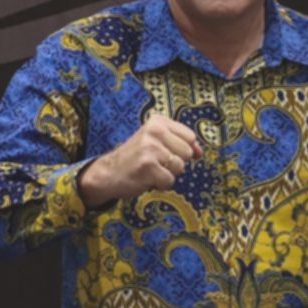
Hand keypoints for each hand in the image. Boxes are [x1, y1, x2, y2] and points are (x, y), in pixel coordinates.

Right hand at [78, 115, 201, 206]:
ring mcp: (151, 148)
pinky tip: (146, 178)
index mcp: (158, 122)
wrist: (108, 173)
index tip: (167, 153)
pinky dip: (160, 184)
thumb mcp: (157, 143)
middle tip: (155, 163)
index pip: (190, 137)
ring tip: (150, 170)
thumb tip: (200, 152)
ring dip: (167, 174)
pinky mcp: (148, 165)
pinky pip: (170, 180)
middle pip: (188, 153)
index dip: (183, 150)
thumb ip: (180, 144)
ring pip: (180, 167)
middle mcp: (154, 131)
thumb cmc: (136, 158)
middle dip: (175, 163)